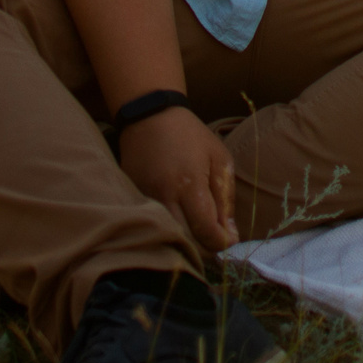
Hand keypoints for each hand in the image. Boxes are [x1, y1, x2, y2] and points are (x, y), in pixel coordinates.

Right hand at [117, 108, 237, 251]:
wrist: (150, 116)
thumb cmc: (191, 135)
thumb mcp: (219, 158)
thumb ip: (226, 198)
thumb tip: (229, 233)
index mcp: (189, 185)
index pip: (206, 231)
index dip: (222, 242)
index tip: (230, 238)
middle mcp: (163, 197)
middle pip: (186, 242)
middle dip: (206, 246)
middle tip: (217, 236)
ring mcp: (144, 200)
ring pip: (169, 237)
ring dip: (188, 240)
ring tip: (200, 230)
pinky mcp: (132, 199)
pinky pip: (154, 225)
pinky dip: (169, 229)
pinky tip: (180, 221)